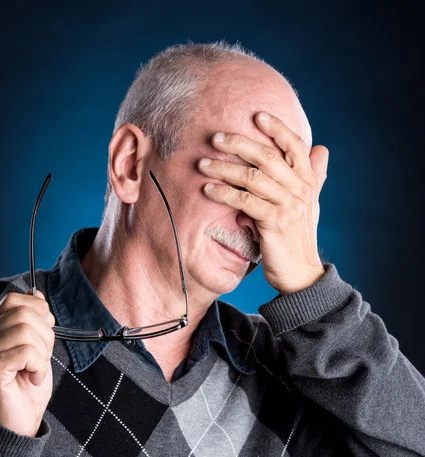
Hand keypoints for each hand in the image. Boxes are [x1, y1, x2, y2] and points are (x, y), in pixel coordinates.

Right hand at [0, 290, 55, 436]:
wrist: (21, 423)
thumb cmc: (28, 389)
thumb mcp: (38, 348)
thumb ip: (35, 322)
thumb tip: (36, 295)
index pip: (14, 301)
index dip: (38, 313)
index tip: (44, 335)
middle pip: (24, 314)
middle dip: (45, 335)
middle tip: (42, 359)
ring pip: (26, 331)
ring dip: (43, 353)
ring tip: (36, 371)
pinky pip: (26, 352)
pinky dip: (39, 366)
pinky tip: (33, 378)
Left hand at [198, 111, 328, 294]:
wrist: (301, 273)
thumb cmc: (298, 237)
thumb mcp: (308, 204)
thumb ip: (312, 177)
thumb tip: (321, 150)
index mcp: (307, 181)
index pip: (294, 145)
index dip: (276, 128)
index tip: (256, 115)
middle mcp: (300, 190)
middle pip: (267, 156)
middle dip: (239, 143)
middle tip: (216, 137)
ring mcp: (288, 206)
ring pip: (252, 177)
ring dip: (224, 168)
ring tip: (203, 164)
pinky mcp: (274, 223)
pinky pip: (244, 201)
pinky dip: (224, 193)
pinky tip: (208, 189)